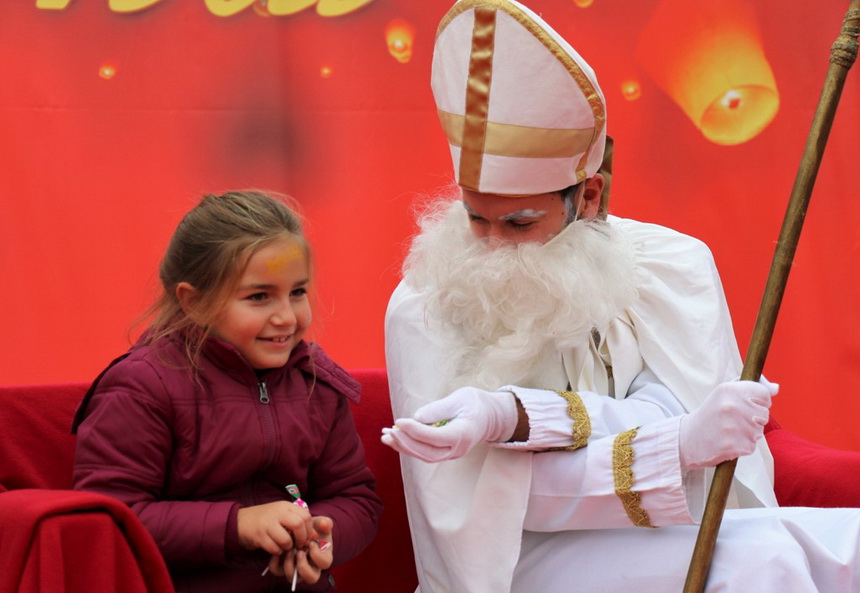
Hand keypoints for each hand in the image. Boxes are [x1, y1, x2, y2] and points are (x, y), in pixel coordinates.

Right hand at [237, 500, 314, 556]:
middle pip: (298, 524)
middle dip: (302, 538)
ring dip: (288, 547)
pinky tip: (275, 548)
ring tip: (285, 546)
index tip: (307, 538)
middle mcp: (277, 512)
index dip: (309, 530)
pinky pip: (274, 547)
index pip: (305, 516)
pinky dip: (277, 551)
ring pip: (286, 539)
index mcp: (285, 506)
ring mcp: (267, 523)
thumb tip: (315, 535)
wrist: (240, 522)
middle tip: (299, 545)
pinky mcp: (259, 535)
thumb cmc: (266, 520)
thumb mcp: (282, 515)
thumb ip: (298, 522)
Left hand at [266, 516, 333, 582]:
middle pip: (311, 578)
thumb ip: (324, 522)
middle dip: (304, 566)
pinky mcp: (283, 567)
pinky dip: (275, 563)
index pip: (324, 564)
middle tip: (299, 552)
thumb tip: (325, 524)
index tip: (311, 543)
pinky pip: (277, 571)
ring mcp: (296, 569)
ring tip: (288, 551)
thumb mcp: (319, 523)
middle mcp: (310, 567)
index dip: (317, 555)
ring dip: (290, 565)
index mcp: (322, 557)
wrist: (297, 528)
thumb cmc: (312, 528)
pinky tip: (277, 552)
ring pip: (293, 577)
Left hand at [381, 386, 517, 461]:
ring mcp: (452, 454)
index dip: (415, 431)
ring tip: (385, 437)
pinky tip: (394, 439)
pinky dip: (409, 447)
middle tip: (389, 431)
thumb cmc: (475, 403)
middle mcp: (458, 449)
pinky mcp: (445, 453)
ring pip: (424, 456)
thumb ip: (439, 408)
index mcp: (463, 434)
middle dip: (406, 443)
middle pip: (427, 453)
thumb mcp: (460, 398)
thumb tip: (417, 418)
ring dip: (404, 447)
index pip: (435, 437)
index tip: (398, 421)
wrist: (490, 417)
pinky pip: (425, 453)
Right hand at [679, 378, 778, 470]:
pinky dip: (742, 447)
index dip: (757, 401)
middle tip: (733, 421)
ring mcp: (734, 427)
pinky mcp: (735, 446)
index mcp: (729, 390)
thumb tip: (776, 388)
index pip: (763, 393)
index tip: (744, 406)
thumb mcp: (724, 394)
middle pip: (764, 414)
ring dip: (748, 434)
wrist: (687, 439)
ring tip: (728, 432)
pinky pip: (752, 446)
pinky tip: (727, 442)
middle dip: (753, 419)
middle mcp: (732, 406)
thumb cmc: (710, 414)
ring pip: (759, 432)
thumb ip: (750, 387)